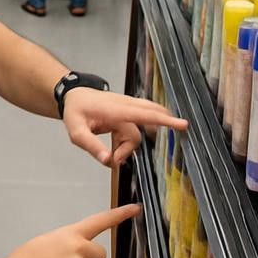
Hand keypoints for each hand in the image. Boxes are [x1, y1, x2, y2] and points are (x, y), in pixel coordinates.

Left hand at [62, 89, 187, 167]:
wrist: (74, 96)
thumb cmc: (75, 112)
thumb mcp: (76, 132)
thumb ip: (92, 146)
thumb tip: (109, 161)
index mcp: (114, 110)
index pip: (143, 114)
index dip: (163, 120)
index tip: (183, 124)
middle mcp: (125, 106)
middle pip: (148, 120)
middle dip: (145, 136)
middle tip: (124, 150)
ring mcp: (128, 107)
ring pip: (139, 131)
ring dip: (127, 145)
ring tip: (112, 151)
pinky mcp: (128, 111)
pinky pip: (136, 129)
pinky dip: (127, 141)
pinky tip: (115, 145)